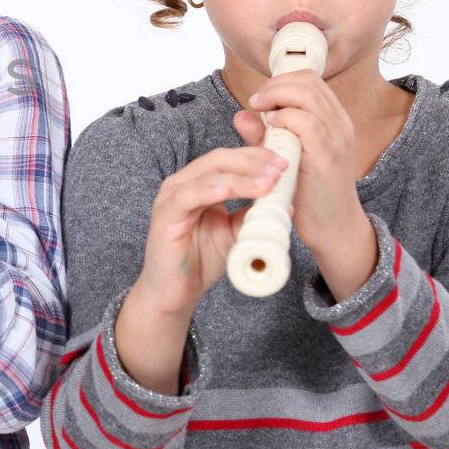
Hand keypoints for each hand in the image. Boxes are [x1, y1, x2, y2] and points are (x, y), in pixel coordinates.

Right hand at [132, 145, 287, 315]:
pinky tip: (227, 191)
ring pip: (207, 175)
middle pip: (218, 160)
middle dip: (252, 161)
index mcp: (198, 184)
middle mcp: (182, 184)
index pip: (228, 159)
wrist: (176, 292)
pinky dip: (208, 190)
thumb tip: (284, 204)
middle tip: (279, 169)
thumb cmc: (200, 260)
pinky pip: (187, 197)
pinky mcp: (165, 216)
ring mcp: (171, 198)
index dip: (256, 157)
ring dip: (240, 177)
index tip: (284, 164)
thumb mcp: (235, 233)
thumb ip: (252, 215)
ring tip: (267, 183)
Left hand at [238, 70, 376, 295]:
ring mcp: (336, 138)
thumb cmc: (308, 192)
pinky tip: (270, 128)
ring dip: (276, 97)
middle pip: (308, 80)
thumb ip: (264, 134)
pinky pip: (306, 123)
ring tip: (260, 112)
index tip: (261, 98)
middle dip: (275, 85)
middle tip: (257, 103)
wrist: (333, 227)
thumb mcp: (284, 155)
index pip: (310, 79)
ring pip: (307, 94)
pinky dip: (283, 118)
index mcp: (334, 120)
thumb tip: (241, 115)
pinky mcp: (327, 157)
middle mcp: (340, 124)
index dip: (281, 81)